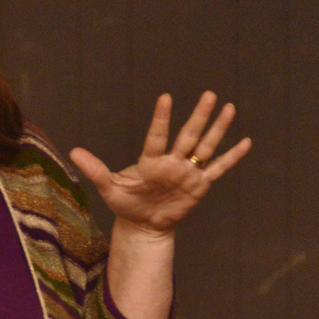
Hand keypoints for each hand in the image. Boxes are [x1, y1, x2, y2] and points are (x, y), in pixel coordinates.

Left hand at [70, 92, 251, 236]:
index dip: (161, 119)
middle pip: (189, 135)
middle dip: (200, 115)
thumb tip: (73, 152)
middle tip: (209, 94)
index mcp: (151, 160)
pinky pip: (218, 169)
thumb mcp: (109, 188)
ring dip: (218, 128)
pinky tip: (245, 142)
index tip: (165, 98)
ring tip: (229, 108)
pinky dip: (232, 157)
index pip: (157, 136)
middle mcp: (172, 161)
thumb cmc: (126, 204)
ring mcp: (188, 172)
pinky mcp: (199, 186)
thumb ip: (96, 170)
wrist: (143, 224)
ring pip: (206, 146)